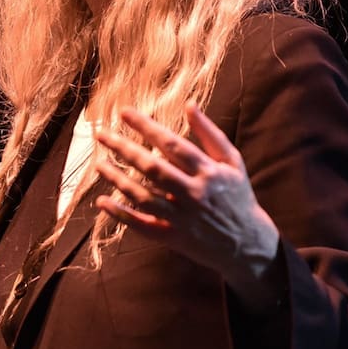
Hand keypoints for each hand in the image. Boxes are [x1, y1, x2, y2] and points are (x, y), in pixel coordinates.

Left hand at [94, 102, 279, 294]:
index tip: (124, 112)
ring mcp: (181, 218)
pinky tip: (102, 201)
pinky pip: (142, 226)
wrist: (248, 243)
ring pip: (142, 197)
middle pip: (152, 168)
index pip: (171, 144)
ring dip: (117, 179)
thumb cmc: (238, 196)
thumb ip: (210, 134)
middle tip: (101, 134)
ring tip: (98, 163)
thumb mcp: (232, 162)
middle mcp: (193, 194)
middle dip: (124, 148)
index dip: (146, 127)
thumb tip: (189, 105)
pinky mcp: (172, 237)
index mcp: (208, 172)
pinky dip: (121, 215)